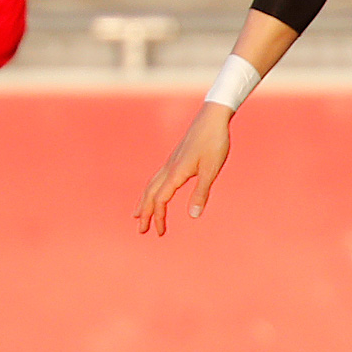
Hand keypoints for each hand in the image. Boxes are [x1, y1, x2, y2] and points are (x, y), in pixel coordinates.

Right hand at [136, 103, 233, 235]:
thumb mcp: (211, 170)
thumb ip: (201, 193)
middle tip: (141, 230)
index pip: (160, 200)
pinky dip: (151, 189)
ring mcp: (170, 162)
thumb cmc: (214, 143)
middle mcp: (168, 168)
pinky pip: (157, 178)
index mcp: (175, 173)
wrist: (212, 118)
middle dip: (144, 213)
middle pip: (150, 194)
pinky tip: (155, 192)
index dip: (158, 217)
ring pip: (151, 185)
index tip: (159, 233)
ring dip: (144, 201)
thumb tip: (193, 216)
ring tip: (137, 214)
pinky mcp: (175, 158)